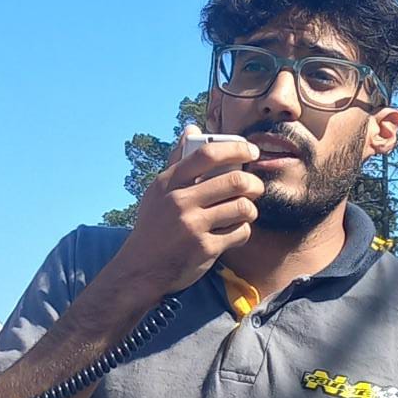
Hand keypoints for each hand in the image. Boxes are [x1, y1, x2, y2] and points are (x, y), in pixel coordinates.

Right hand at [107, 125, 263, 307]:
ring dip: (251, 209)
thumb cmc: (154, 226)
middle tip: (255, 187)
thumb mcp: (158, 191)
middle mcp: (179, 201)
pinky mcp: (205, 248)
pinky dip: (243, 231)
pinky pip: (240, 232)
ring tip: (245, 211)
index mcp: (168, 183)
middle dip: (253, 183)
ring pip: (242, 207)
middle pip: (234, 181)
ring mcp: (192, 225)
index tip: (251, 152)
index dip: (236, 149)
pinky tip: (234, 231)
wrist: (141, 269)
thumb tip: (192, 128)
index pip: (207, 155)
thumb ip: (177, 160)